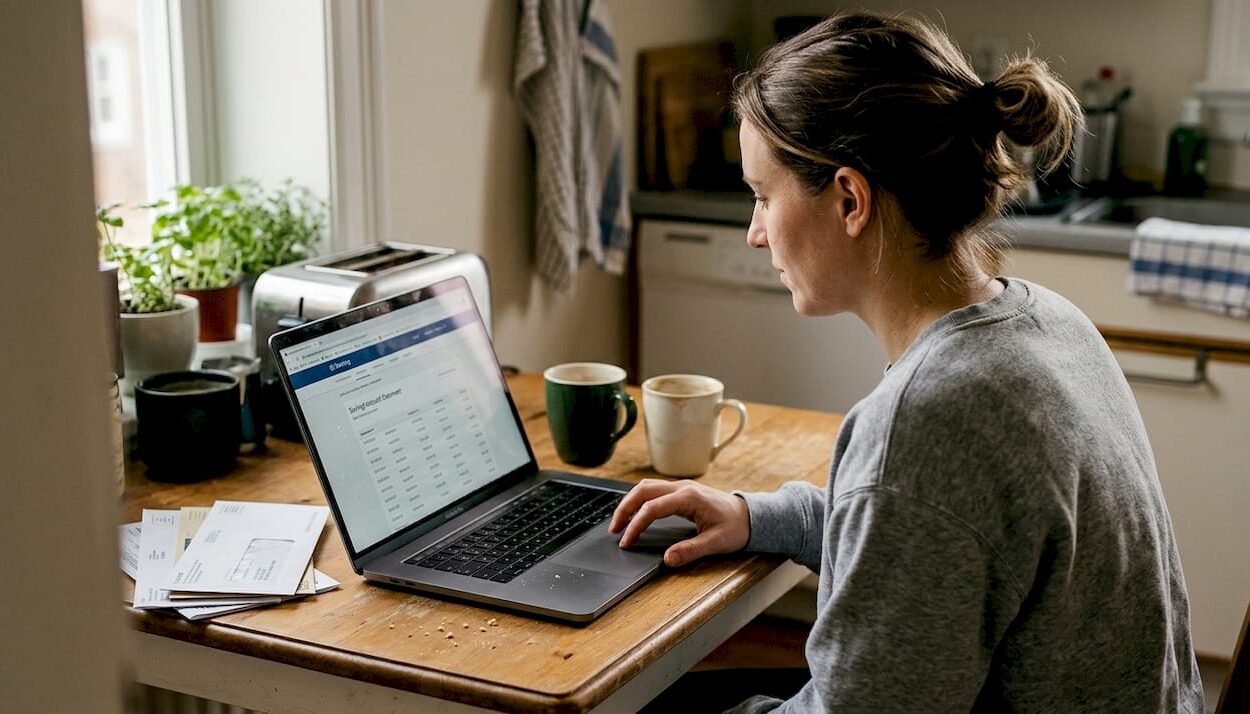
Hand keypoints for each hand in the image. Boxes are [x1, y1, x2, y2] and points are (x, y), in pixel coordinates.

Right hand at [608, 479, 750, 566]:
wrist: (751, 516)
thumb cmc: (736, 528)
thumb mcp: (716, 543)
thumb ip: (691, 551)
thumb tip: (668, 559)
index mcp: (689, 498)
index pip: (652, 508)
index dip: (636, 525)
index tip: (627, 541)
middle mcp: (683, 488)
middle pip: (643, 491)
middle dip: (625, 508)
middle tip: (614, 529)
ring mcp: (682, 487)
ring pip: (647, 487)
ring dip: (630, 502)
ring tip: (620, 522)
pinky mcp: (682, 491)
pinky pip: (654, 490)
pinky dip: (640, 500)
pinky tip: (636, 513)